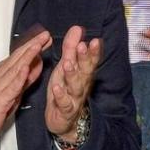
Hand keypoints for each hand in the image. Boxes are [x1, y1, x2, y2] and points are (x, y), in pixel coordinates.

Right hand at [0, 30, 50, 143]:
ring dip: (27, 56)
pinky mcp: (1, 98)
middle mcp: (2, 75)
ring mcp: (1, 85)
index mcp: (5, 72)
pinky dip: (19, 77)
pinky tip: (25, 69)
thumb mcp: (15, 90)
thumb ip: (27, 78)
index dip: (34, 45)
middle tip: (44, 35)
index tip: (45, 36)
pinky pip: (12, 86)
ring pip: (16, 67)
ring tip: (37, 46)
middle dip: (33, 45)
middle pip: (19, 57)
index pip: (21, 55)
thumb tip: (37, 65)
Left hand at [45, 24, 102, 139]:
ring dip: (72, 75)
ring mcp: (74, 98)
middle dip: (85, 59)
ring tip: (67, 64)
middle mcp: (81, 85)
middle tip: (82, 46)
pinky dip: (60, 95)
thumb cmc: (66, 90)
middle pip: (85, 71)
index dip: (92, 51)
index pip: (90, 61)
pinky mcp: (65, 110)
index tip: (94, 40)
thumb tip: (77, 28)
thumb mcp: (66, 67)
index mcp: (82, 74)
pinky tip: (56, 87)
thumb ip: (70, 48)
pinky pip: (64, 103)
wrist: (65, 121)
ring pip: (75, 86)